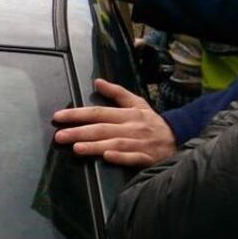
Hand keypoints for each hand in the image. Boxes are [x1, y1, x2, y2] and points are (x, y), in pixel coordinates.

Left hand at [53, 79, 174, 166]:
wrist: (180, 138)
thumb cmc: (152, 122)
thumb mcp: (137, 103)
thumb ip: (117, 92)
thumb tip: (97, 80)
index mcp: (127, 114)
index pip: (98, 112)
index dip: (77, 114)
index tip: (58, 117)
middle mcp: (131, 127)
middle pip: (102, 129)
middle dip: (80, 132)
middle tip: (59, 136)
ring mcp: (139, 143)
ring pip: (115, 143)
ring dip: (95, 146)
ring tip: (76, 148)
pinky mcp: (147, 158)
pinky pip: (133, 157)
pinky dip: (120, 157)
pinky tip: (107, 157)